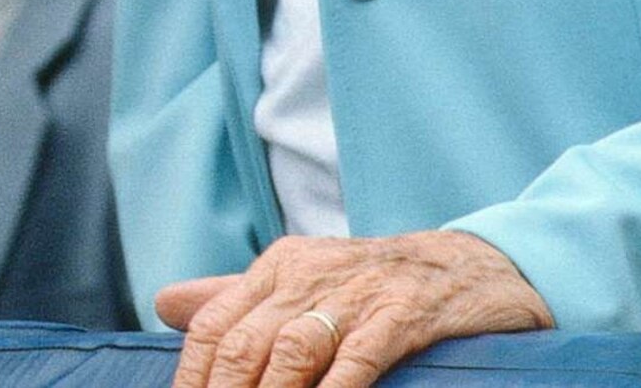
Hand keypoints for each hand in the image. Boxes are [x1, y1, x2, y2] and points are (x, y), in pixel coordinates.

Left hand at [160, 231, 552, 387]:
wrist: (475, 263)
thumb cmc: (378, 281)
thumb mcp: (303, 277)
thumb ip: (236, 295)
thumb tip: (164, 304)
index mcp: (278, 266)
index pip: (214, 326)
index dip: (192, 377)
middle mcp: (309, 274)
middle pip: (245, 343)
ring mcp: (357, 293)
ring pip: (292, 349)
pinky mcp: (405, 313)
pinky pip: (359, 355)